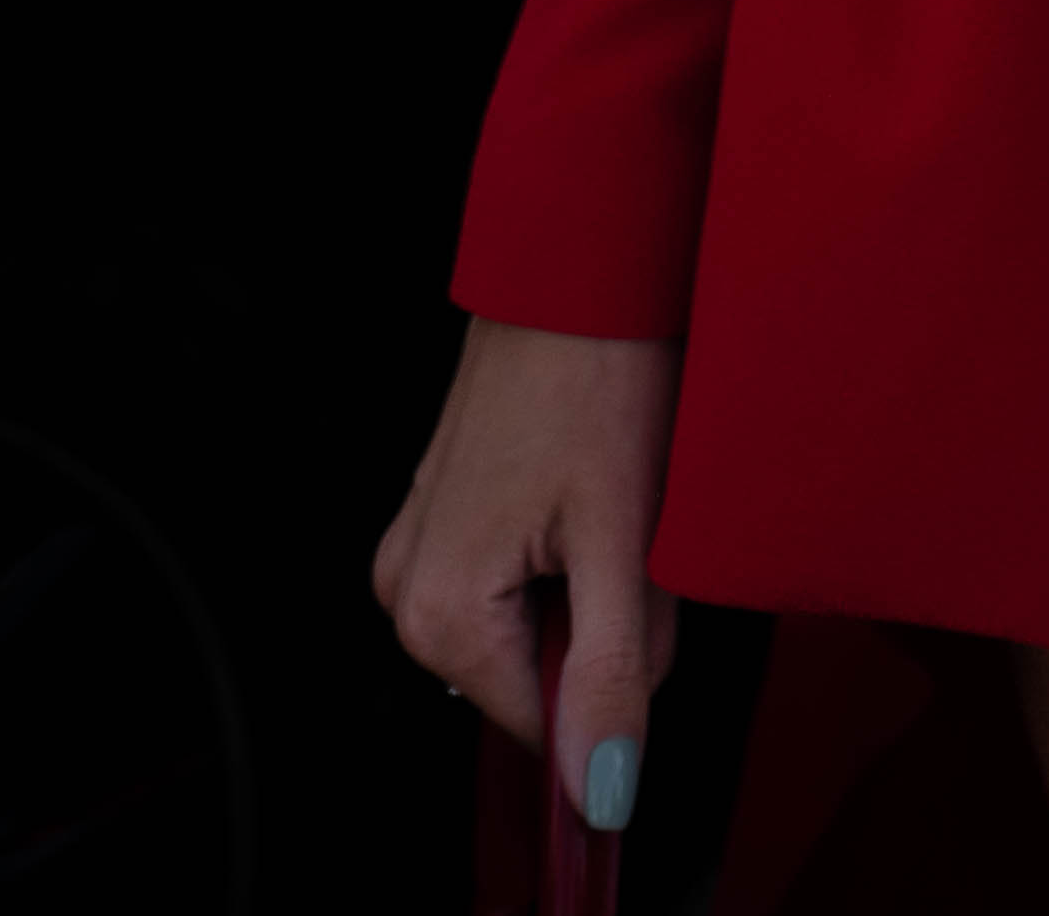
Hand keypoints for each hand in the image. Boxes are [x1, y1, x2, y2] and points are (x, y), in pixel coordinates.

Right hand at [374, 318, 680, 830]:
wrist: (576, 258)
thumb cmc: (600, 372)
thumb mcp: (624, 537)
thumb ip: (613, 673)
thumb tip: (602, 791)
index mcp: (438, 613)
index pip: (542, 726)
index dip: (615, 676)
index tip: (643, 592)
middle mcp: (405, 589)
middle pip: (540, 670)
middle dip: (605, 619)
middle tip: (630, 521)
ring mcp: (418, 543)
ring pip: (539, 618)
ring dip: (591, 577)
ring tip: (609, 487)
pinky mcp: (444, 507)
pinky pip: (521, 569)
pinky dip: (569, 540)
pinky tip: (588, 474)